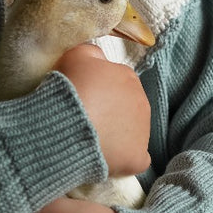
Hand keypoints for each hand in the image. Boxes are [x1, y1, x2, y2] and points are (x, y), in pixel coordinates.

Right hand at [54, 44, 150, 176]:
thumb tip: (98, 59)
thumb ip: (92, 53)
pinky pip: (133, 159)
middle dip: (110, 112)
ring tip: (91, 138)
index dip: (99, 90)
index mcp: (128, 77)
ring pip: (131, 132)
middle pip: (126, 107)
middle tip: (87, 118)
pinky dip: (121, 159)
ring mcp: (143, 132)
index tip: (85, 96)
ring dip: (116, 135)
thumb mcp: (76, 54)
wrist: (69, 123)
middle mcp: (142, 102)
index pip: (117, 82)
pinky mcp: (137, 158)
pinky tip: (103, 156)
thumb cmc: (71, 86)